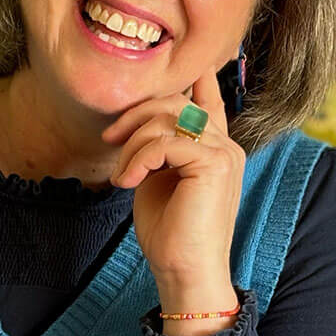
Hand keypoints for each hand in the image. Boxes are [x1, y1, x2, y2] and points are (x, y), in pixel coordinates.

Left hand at [101, 68, 243, 307]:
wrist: (184, 272)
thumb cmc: (169, 234)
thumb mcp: (157, 178)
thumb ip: (157, 147)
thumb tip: (139, 122)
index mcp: (214, 148)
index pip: (207, 99)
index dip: (193, 76)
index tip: (181, 64)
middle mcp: (225, 145)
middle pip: (176, 101)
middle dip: (136, 114)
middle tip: (111, 138)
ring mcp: (223, 152)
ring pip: (168, 118)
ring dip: (133, 142)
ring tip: (122, 174)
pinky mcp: (214, 164)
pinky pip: (166, 141)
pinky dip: (140, 158)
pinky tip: (129, 181)